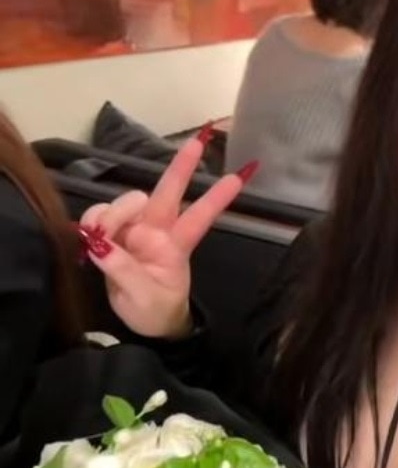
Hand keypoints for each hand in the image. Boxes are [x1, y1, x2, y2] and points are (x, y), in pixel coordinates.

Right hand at [79, 139, 254, 337]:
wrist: (145, 324)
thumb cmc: (156, 311)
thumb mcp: (144, 298)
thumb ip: (124, 270)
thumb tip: (101, 245)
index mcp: (176, 247)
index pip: (199, 218)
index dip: (215, 199)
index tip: (236, 179)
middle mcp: (158, 232)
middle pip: (168, 193)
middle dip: (180, 168)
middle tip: (196, 143)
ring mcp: (135, 230)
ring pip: (125, 202)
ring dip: (114, 213)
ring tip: (102, 239)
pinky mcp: (112, 235)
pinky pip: (99, 216)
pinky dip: (93, 221)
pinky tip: (91, 238)